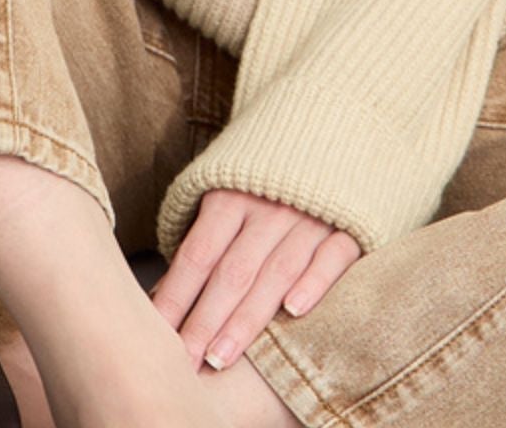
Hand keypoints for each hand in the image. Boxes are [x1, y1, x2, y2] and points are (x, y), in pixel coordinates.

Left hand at [147, 189, 361, 371]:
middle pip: (233, 271)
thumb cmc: (260, 186)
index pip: (197, 255)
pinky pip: (332, 256)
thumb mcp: (224, 199)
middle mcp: (268, 206)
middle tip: (184, 364)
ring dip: (247, 318)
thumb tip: (163, 299)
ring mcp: (309, 216)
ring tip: (221, 357)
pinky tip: (294, 311)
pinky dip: (314, 282)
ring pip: (276, 272)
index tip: (158, 338)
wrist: (324, 141)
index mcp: (230, 196)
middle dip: (206, 321)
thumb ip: (200, 245)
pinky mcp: (347, 226)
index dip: (176, 298)